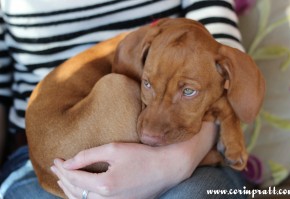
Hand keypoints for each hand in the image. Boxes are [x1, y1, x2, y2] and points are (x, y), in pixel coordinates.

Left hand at [51, 122, 216, 198]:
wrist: (167, 168)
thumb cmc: (143, 156)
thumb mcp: (114, 149)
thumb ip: (89, 156)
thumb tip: (69, 162)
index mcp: (105, 185)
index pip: (75, 178)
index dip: (63, 168)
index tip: (56, 159)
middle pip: (77, 192)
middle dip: (64, 179)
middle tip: (56, 168)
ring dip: (72, 190)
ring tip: (64, 179)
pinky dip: (84, 196)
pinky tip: (82, 189)